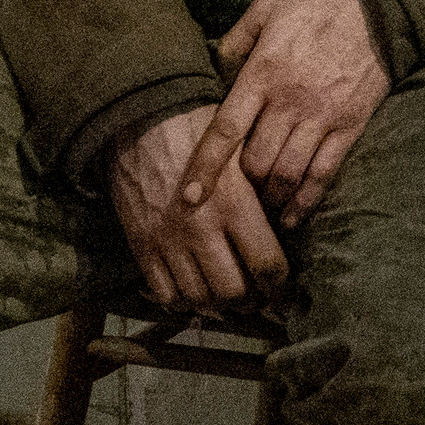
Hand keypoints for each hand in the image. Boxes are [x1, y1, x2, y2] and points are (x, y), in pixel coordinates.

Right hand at [110, 104, 289, 312]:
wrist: (139, 119)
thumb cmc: (198, 130)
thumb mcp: (240, 152)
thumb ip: (260, 193)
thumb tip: (285, 231)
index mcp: (233, 204)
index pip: (267, 265)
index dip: (280, 288)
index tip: (283, 292)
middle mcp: (201, 229)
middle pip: (234, 292)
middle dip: (251, 301)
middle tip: (256, 296)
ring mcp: (168, 240)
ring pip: (200, 298)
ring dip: (219, 305)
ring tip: (228, 297)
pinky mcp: (141, 245)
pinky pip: (165, 293)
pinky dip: (183, 301)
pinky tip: (194, 291)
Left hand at [194, 0, 391, 222]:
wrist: (378, 13)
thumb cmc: (317, 10)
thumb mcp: (267, 10)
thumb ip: (235, 39)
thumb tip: (212, 67)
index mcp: (263, 73)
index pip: (226, 129)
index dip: (207, 166)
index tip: (191, 196)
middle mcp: (289, 101)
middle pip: (255, 161)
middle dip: (241, 185)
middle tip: (233, 196)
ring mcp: (321, 117)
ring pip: (287, 174)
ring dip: (270, 199)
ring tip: (260, 210)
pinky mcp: (348, 127)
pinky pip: (323, 174)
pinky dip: (305, 202)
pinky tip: (292, 217)